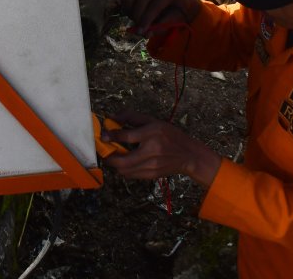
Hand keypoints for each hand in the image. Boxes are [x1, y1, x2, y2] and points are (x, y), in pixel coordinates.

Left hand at [102, 112, 221, 187]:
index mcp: (152, 134)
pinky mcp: (152, 175)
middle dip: (109, 157)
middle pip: (122, 160)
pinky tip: (124, 162)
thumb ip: (132, 117)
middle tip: (104, 151)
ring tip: (113, 157)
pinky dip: (123, 170)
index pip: (127, 136)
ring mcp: (152, 165)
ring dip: (114, 164)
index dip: (112, 136)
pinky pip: (131, 175)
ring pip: (125, 170)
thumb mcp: (153, 121)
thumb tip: (113, 118)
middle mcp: (152, 151)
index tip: (104, 136)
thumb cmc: (170, 135)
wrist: (188, 155)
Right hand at [120, 0, 200, 35]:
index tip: (142, 32)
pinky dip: (126, 8)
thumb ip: (163, 26)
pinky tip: (135, 13)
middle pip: (141, 1)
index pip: (156, 5)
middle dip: (138, 17)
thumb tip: (147, 33)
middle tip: (139, 29)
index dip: (147, 19)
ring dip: (131, 13)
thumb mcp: (178, 20)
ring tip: (138, 20)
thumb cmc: (182, 11)